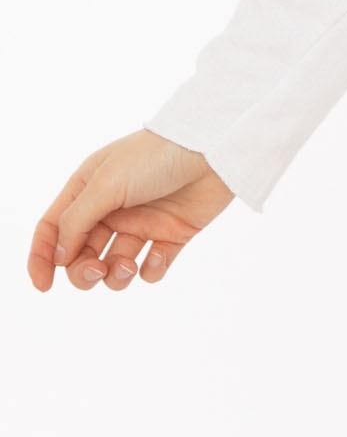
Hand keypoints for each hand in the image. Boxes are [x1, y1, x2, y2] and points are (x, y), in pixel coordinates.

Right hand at [28, 128, 236, 292]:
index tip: (43, 286)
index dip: (42, 258)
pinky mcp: (171, 235)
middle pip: (81, 255)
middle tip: (96, 270)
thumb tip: (60, 256)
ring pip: (114, 267)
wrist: (213, 150)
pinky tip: (159, 255)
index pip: (54, 228)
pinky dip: (151, 270)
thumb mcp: (105, 183)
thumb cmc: (155, 156)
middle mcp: (112, 208)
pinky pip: (151, 268)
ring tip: (128, 264)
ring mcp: (142, 222)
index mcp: (89, 189)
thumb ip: (77, 221)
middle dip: (82, 272)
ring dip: (115, 276)